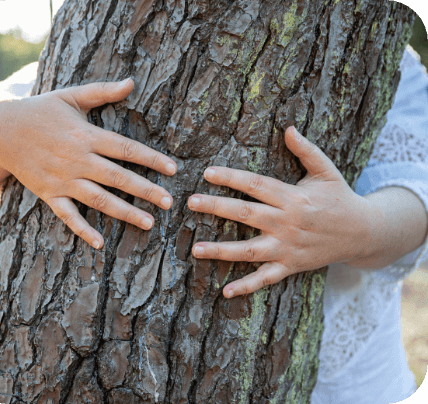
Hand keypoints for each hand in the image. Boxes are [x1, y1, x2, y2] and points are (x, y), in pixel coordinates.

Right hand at [0, 79, 176, 248]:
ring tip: (149, 223)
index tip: (173, 169)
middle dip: (146, 191)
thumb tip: (131, 81)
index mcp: (86, 136)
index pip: (126, 149)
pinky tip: (100, 243)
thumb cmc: (40, 111)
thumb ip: (103, 91)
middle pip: (118, 178)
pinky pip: (68, 215)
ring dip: (125, 212)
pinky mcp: (49, 194)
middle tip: (169, 202)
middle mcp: (78, 160)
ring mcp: (63, 179)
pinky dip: (83, 229)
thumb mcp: (71, 96)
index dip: (152, 159)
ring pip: (99, 199)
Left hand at [188, 127, 372, 297]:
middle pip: (247, 214)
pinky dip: (247, 286)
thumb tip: (288, 128)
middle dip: (217, 207)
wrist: (364, 233)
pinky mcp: (291, 266)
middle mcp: (287, 223)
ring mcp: (288, 248)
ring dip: (222, 250)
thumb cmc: (340, 198)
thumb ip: (307, 150)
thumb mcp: (327, 171)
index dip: (232, 177)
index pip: (257, 185)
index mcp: (293, 198)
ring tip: (195, 249)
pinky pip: (266, 278)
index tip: (207, 173)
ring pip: (250, 250)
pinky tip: (226, 291)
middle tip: (191, 202)